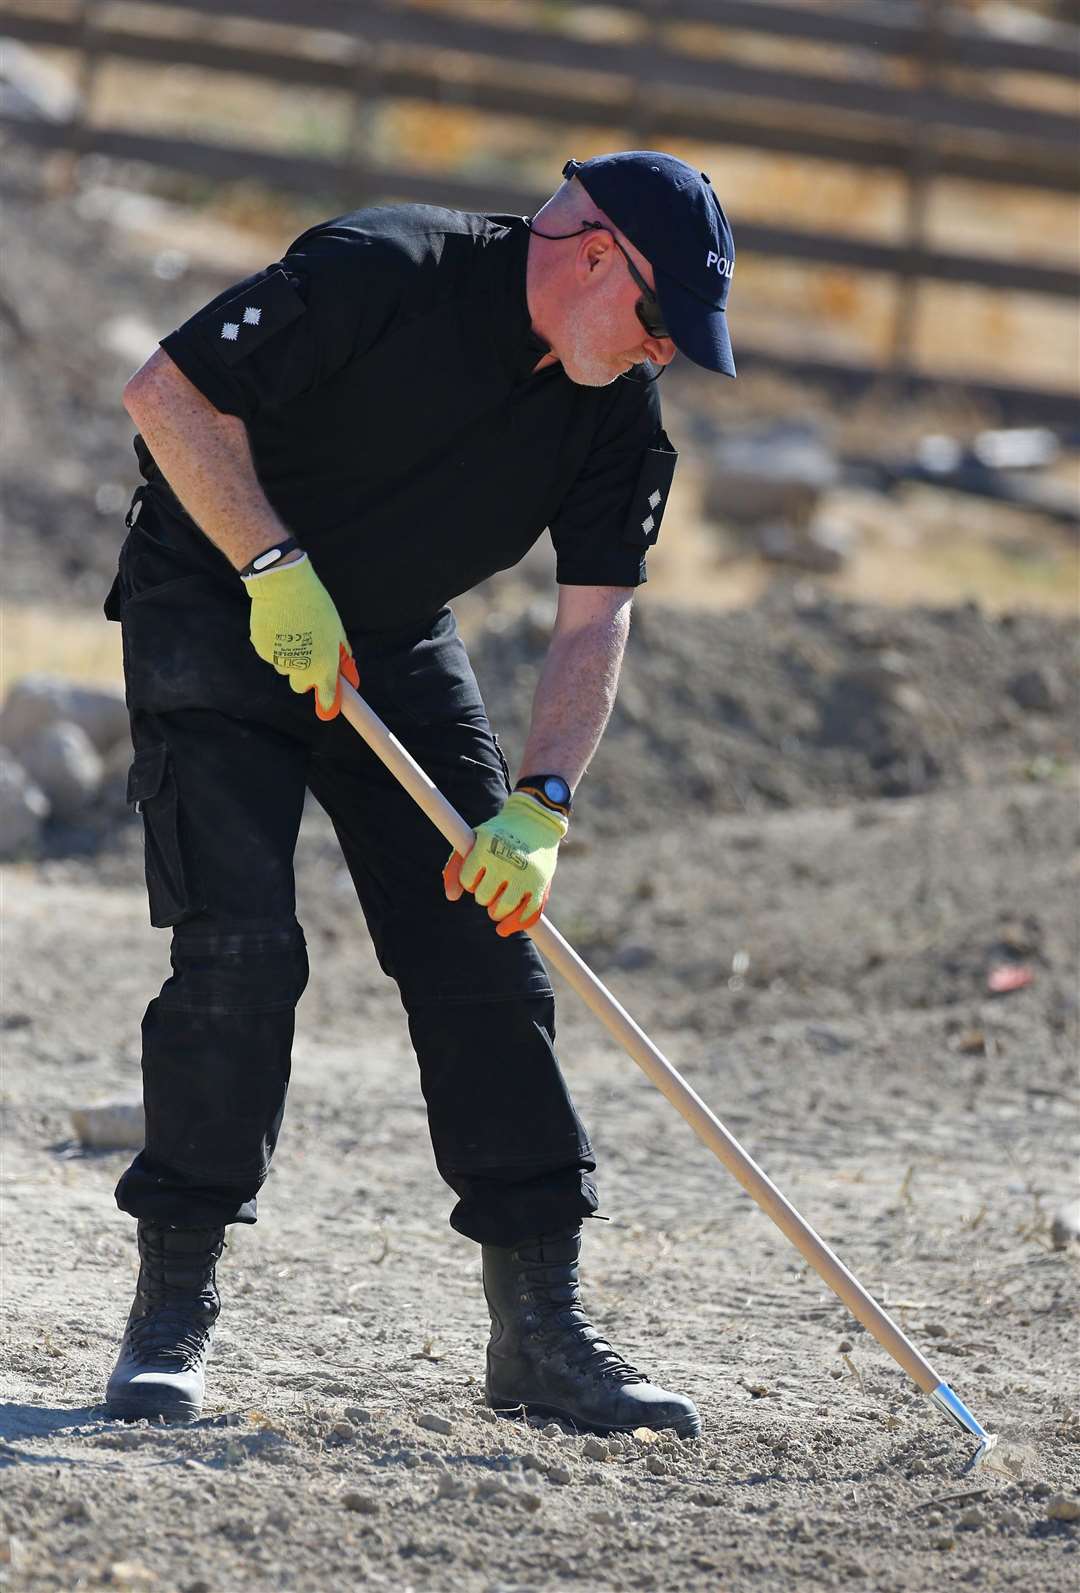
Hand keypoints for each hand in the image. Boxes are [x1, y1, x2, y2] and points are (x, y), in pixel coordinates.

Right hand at [244, 553, 357, 719]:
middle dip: (304, 676)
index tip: (328, 703)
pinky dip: (274, 644)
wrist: (285, 586)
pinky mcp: (262, 650)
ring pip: (284, 667)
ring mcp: (280, 661)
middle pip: (300, 686)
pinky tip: (278, 624)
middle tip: (307, 655)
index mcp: (323, 665)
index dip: (327, 700)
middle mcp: (301, 669)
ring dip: (288, 657)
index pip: (326, 696)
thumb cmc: (316, 605)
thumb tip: (348, 674)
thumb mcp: (336, 630)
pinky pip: (270, 653)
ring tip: (292, 630)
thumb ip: (341, 655)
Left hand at [443, 792, 567, 936]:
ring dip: (497, 910)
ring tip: (499, 899)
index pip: (467, 881)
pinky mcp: (541, 884)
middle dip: (484, 894)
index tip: (479, 871)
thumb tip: (451, 897)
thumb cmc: (498, 835)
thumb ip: (455, 868)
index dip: (470, 880)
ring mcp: (524, 874)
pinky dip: (516, 923)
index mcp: (485, 849)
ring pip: (502, 910)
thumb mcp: (473, 842)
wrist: (535, 821)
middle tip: (493, 883)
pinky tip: (505, 927)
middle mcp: (505, 862)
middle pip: (483, 897)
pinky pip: (527, 915)